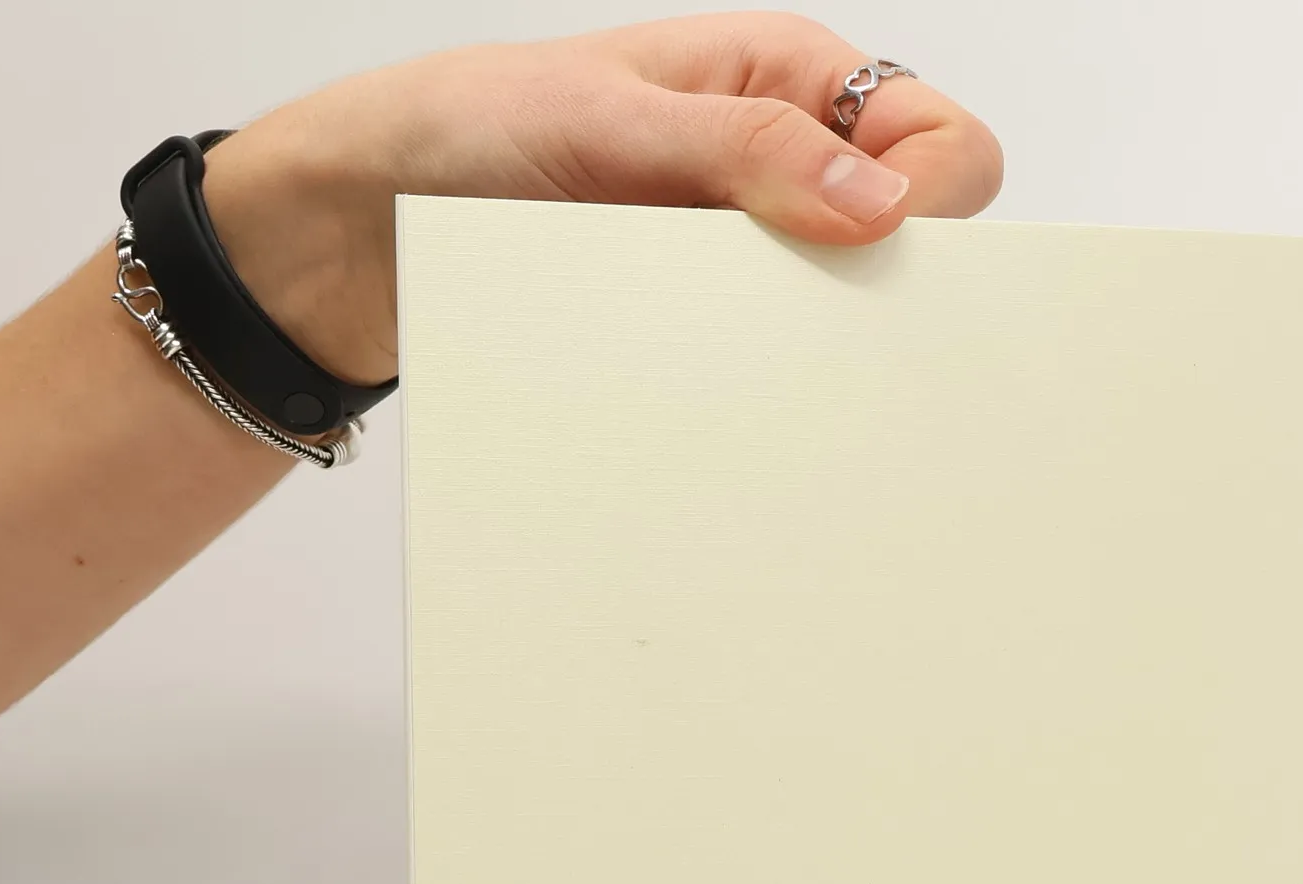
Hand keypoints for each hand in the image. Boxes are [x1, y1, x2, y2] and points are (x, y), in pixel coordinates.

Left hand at [202, 13, 1004, 386]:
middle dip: (893, 282)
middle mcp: (780, 164)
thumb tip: (881, 201)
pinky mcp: (702, 324)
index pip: (939, 141)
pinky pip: (771, 364)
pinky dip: (764, 380)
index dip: (938, 199)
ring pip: (845, 315)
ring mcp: (742, 253)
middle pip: (913, 237)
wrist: (362, 226)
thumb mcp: (611, 121)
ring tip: (753, 349)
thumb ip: (747, 152)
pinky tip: (724, 384)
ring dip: (819, 341)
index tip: (883, 247)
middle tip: (823, 313)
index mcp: (782, 79)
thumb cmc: (468, 130)